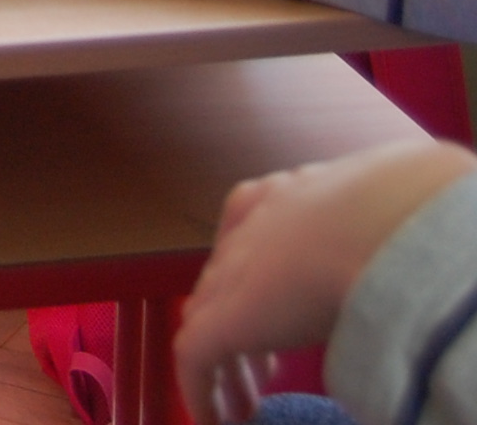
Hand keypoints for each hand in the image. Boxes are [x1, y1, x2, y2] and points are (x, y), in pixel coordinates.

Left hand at [175, 139, 476, 424]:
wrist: (388, 226)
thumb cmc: (404, 217)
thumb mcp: (383, 219)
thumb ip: (368, 240)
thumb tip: (392, 265)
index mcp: (281, 197)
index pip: (248, 240)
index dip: (257, 282)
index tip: (279, 316)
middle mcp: (246, 231)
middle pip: (224, 283)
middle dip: (238, 326)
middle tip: (260, 371)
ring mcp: (229, 275)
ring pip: (209, 323)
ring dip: (227, 367)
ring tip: (243, 405)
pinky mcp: (219, 321)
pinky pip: (196, 360)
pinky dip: (203, 391)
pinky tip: (221, 421)